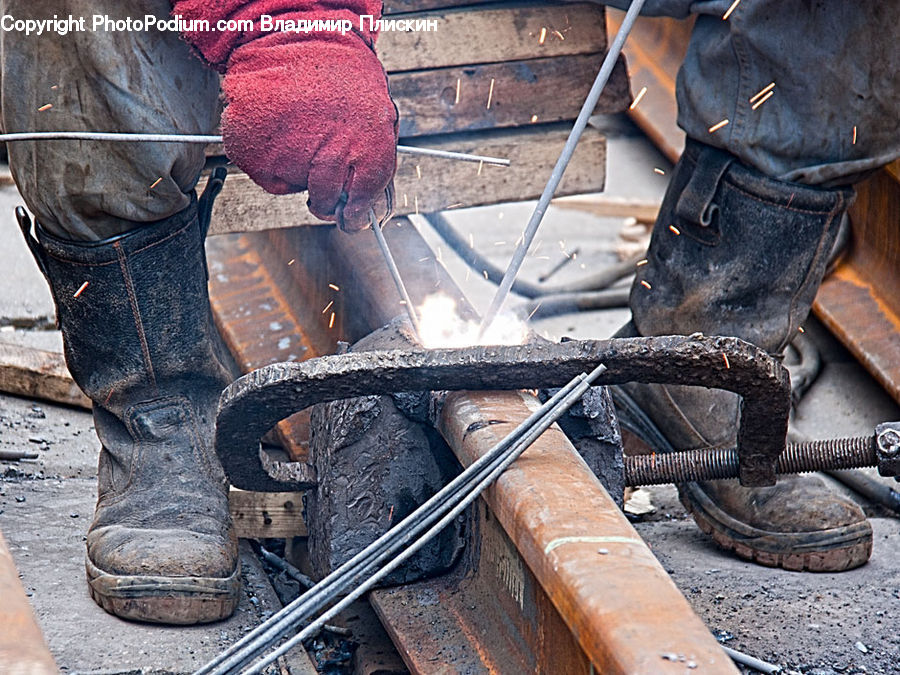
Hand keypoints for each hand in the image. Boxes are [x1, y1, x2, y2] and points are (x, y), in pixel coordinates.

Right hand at [222, 36, 397, 230]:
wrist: (294, 33)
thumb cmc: (338, 74)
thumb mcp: (375, 114)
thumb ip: (370, 159)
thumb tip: (360, 201)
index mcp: (369, 147)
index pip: (363, 198)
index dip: (355, 212)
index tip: (350, 216)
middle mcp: (332, 156)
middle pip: (326, 200)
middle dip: (324, 196)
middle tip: (319, 171)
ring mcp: (290, 156)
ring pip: (294, 186)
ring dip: (295, 169)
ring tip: (297, 129)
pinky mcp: (255, 153)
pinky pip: (266, 175)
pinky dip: (268, 160)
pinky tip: (277, 130)